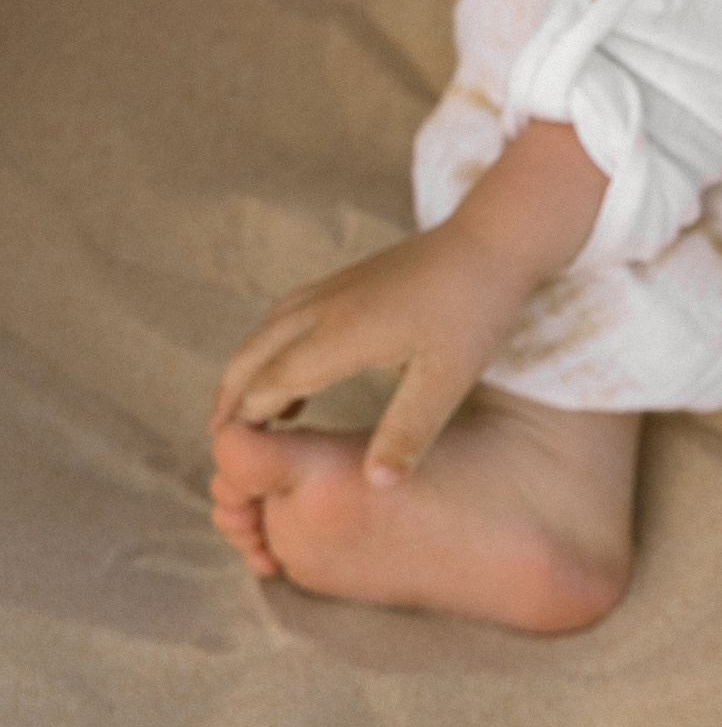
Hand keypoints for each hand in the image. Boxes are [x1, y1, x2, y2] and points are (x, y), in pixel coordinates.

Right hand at [208, 222, 526, 486]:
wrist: (493, 239)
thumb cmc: (474, 309)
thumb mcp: (448, 380)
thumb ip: (408, 433)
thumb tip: (374, 487)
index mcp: (341, 335)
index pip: (270, 384)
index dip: (246, 422)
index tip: (233, 461)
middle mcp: (324, 308)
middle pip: (252, 356)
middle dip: (231, 398)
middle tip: (221, 443)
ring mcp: (333, 289)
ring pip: (266, 332)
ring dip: (248, 371)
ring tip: (245, 416)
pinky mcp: (347, 281)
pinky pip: (289, 317)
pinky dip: (272, 348)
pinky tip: (293, 375)